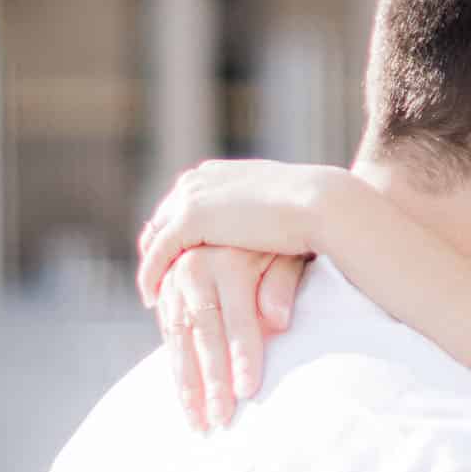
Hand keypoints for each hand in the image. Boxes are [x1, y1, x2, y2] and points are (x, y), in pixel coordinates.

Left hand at [137, 160, 334, 307]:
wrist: (319, 202)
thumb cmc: (313, 210)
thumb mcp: (276, 208)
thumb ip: (257, 217)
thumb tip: (261, 231)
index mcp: (216, 174)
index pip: (181, 205)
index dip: (175, 235)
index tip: (175, 263)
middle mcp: (198, 180)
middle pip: (162, 220)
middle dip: (156, 250)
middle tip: (156, 282)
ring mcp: (191, 196)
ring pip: (156, 237)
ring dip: (152, 267)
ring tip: (153, 295)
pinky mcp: (191, 217)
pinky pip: (159, 253)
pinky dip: (151, 275)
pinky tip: (151, 298)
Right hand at [157, 246, 307, 431]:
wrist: (241, 215)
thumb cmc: (277, 241)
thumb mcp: (287, 253)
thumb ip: (281, 284)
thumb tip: (279, 321)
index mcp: (228, 260)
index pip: (236, 316)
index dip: (242, 354)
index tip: (248, 390)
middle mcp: (194, 269)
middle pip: (203, 332)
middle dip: (211, 379)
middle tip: (220, 419)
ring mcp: (174, 281)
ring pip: (178, 339)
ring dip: (187, 384)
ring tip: (199, 423)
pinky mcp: (165, 294)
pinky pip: (169, 336)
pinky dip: (176, 369)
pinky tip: (187, 400)